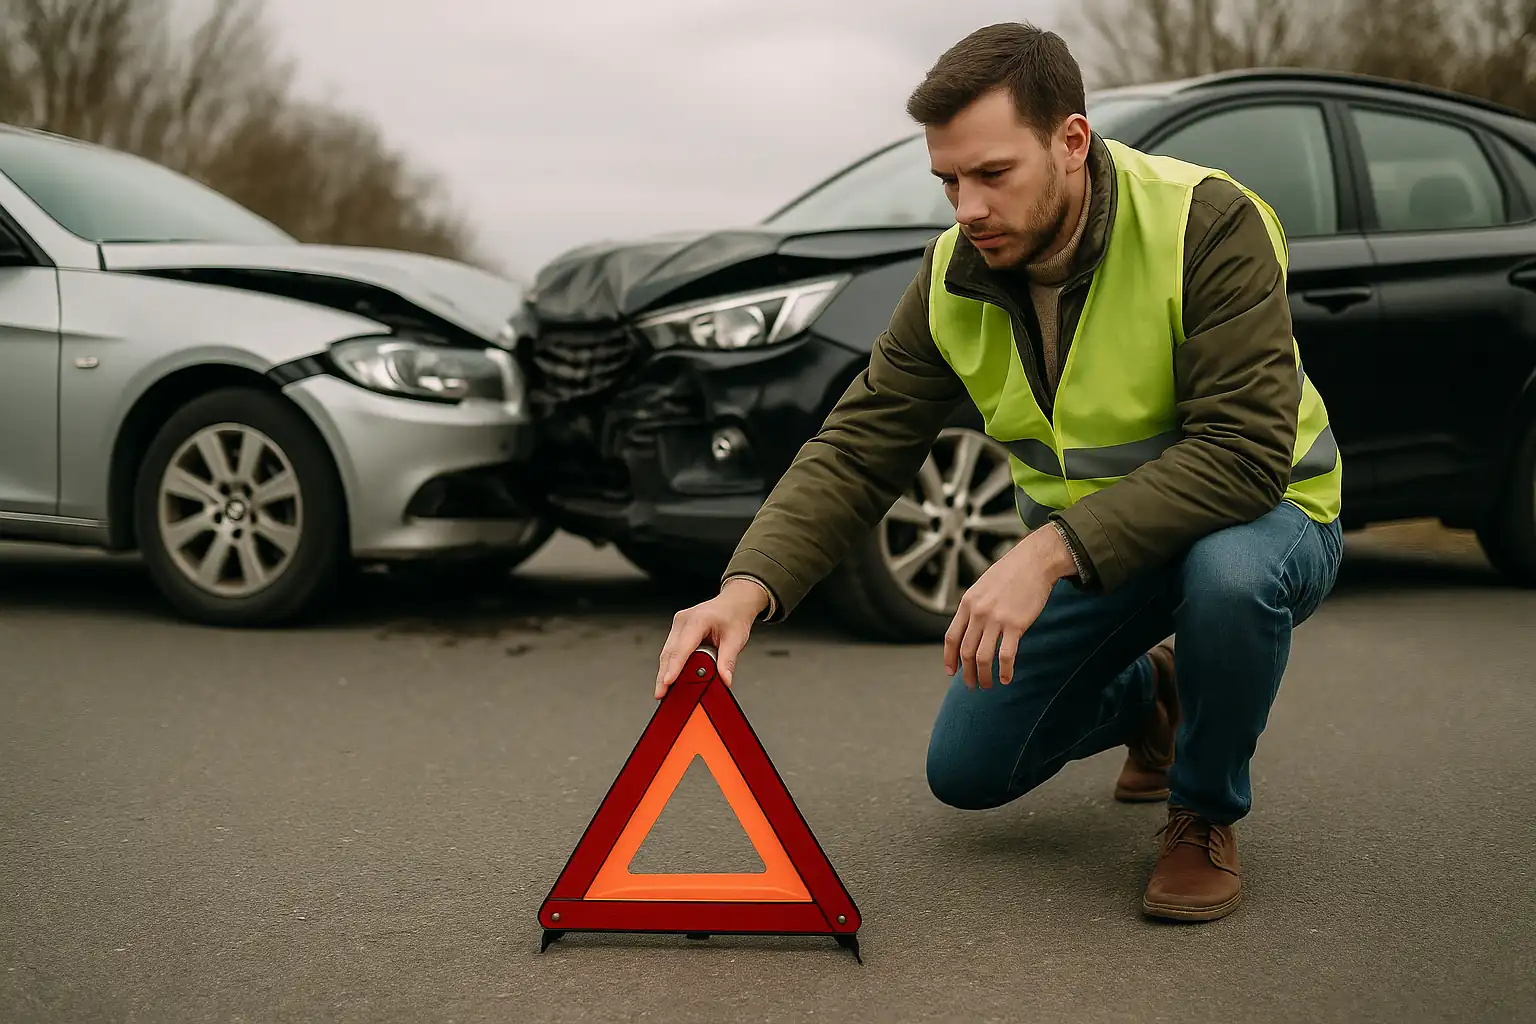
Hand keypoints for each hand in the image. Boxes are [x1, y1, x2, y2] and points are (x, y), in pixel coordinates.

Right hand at [654, 578, 770, 698]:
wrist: (734, 602)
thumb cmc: (734, 616)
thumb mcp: (736, 639)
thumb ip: (728, 660)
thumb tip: (724, 679)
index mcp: (698, 619)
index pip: (683, 648)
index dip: (674, 667)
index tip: (667, 682)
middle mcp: (684, 620)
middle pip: (670, 652)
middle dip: (664, 674)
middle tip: (661, 694)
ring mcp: (678, 625)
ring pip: (667, 652)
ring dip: (665, 671)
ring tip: (664, 691)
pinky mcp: (678, 631)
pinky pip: (671, 650)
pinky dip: (670, 664)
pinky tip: (670, 678)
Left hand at [944, 524, 1077, 688]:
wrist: (1033, 562)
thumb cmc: (1009, 574)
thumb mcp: (982, 587)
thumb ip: (973, 607)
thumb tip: (968, 629)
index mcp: (967, 604)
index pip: (951, 637)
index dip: (949, 658)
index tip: (951, 672)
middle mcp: (978, 613)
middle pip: (966, 652)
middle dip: (967, 673)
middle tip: (972, 684)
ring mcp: (996, 619)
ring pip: (983, 657)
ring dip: (984, 676)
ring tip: (987, 685)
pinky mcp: (1016, 624)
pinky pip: (1006, 655)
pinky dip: (1005, 671)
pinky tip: (1007, 679)